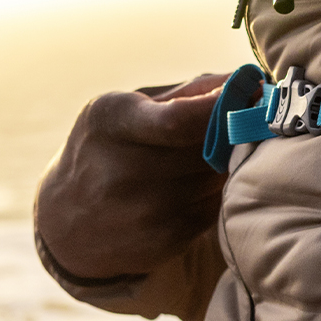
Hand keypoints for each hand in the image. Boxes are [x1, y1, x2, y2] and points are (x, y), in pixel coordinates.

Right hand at [35, 72, 229, 318]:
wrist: (66, 220)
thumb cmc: (107, 148)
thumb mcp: (124, 109)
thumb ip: (186, 94)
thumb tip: (250, 80)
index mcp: (110, 123)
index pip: (178, 120)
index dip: (224, 107)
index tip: (253, 92)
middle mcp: (122, 171)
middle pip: (208, 148)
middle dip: (233, 132)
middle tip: (245, 119)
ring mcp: (144, 211)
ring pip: (217, 178)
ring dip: (225, 164)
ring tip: (211, 154)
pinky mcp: (165, 240)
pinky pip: (214, 207)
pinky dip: (214, 193)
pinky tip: (194, 186)